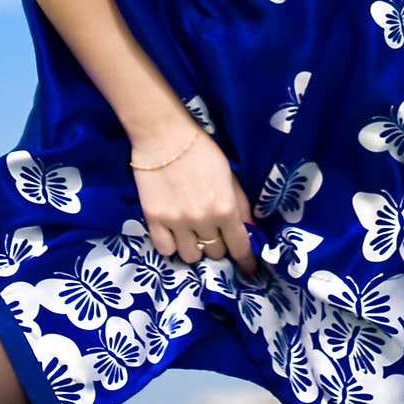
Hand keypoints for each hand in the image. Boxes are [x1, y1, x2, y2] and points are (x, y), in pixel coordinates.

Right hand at [130, 123, 258, 275]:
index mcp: (225, 208)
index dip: (246, 260)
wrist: (163, 135)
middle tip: (213, 233)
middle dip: (218, 245)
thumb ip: (240, 204)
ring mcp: (176, 222)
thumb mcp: (229, 174)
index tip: (248, 267)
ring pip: (191, 256)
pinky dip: (171, 246)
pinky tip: (173, 234)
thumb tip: (249, 229)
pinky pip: (165, 250)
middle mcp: (203, 220)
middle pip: (215, 253)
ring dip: (195, 248)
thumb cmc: (201, 150)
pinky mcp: (154, 219)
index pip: (240, 247)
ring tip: (192, 234)